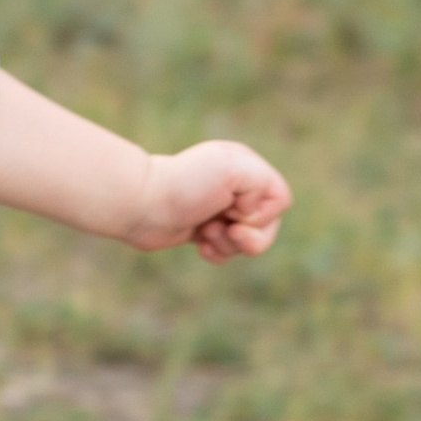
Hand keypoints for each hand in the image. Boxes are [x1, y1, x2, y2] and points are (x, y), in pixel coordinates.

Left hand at [123, 140, 290, 262]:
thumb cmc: (185, 185)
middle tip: (223, 228)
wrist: (141, 204)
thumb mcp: (233, 169)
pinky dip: (218, 253)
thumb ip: (265, 184)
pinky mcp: (204, 230)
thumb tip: (254, 216)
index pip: (279, 200)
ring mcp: (220, 209)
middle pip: (267, 226)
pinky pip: (228, 251)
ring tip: (205, 233)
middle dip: (248, 237)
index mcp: (246, 167)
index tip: (232, 208)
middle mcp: (237, 187)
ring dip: (229, 245)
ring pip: (248, 242)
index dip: (260, 213)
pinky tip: (200, 246)